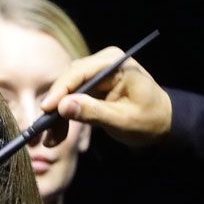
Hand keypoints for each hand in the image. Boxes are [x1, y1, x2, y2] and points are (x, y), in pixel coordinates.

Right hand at [41, 48, 172, 146]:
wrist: (160, 123)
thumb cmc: (148, 120)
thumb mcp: (122, 120)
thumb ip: (93, 112)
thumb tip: (62, 106)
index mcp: (115, 64)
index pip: (80, 72)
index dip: (60, 90)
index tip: (46, 109)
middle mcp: (101, 64)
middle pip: (67, 82)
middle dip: (55, 107)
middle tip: (43, 130)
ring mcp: (94, 75)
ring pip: (64, 94)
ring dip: (56, 117)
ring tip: (52, 140)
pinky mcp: (88, 88)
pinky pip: (68, 101)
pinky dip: (62, 118)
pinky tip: (56, 136)